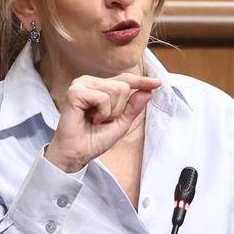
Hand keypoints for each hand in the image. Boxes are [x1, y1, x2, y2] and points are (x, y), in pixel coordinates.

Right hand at [45, 73, 160, 172]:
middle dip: (119, 108)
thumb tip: (149, 91)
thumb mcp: (121, 122)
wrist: (77, 153)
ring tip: (95, 119)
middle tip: (101, 120)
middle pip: (124, 86)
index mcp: (100, 87)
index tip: (157, 83)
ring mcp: (81, 84)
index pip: (125, 79)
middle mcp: (90, 82)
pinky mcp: (75, 92)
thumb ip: (133, 106)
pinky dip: (102, 112)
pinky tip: (90, 118)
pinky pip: (103, 98)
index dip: (141, 81)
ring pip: (116, 90)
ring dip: (110, 112)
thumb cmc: (94, 139)